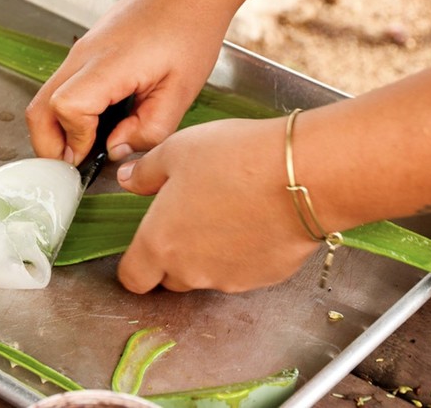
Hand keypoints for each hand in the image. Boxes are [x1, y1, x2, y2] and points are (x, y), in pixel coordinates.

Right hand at [26, 0, 230, 165]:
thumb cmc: (189, 31)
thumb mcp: (181, 91)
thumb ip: (148, 129)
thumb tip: (115, 149)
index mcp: (108, 64)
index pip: (65, 108)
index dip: (75, 139)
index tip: (92, 154)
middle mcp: (84, 57)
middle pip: (39, 109)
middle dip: (49, 146)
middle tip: (73, 166)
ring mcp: (80, 53)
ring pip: (45, 99)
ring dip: (56, 130)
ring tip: (85, 148)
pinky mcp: (84, 53)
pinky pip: (61, 88)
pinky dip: (66, 114)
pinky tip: (94, 124)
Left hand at [116, 117, 317, 292]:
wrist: (302, 174)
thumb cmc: (233, 158)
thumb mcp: (175, 151)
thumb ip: (145, 172)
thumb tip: (128, 179)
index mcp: (160, 243)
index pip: (133, 278)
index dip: (135, 265)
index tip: (145, 246)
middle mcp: (191, 271)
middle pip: (170, 278)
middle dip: (173, 255)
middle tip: (190, 216)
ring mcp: (230, 279)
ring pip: (207, 275)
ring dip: (209, 255)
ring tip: (228, 211)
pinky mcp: (265, 278)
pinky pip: (243, 271)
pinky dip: (242, 254)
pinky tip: (255, 219)